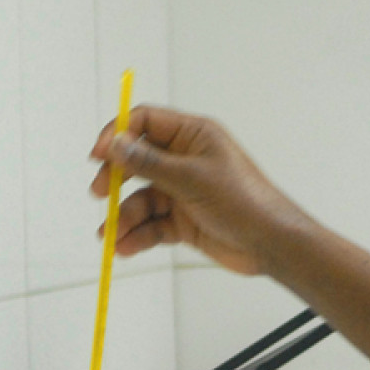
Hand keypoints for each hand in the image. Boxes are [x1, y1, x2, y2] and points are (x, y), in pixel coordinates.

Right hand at [88, 106, 318, 276]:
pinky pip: (151, 224)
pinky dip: (137, 235)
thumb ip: (149, 162)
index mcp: (193, 135)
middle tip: (99, 194)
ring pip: (141, 198)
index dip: (118, 134)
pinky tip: (126, 248)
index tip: (99, 154)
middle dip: (115, 179)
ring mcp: (183, 191)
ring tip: (113, 236)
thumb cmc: (244, 202)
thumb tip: (116, 144)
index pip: (145, 121)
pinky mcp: (183, 220)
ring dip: (124, 216)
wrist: (270, 244)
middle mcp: (185, 159)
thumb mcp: (192, 178)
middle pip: (136, 161)